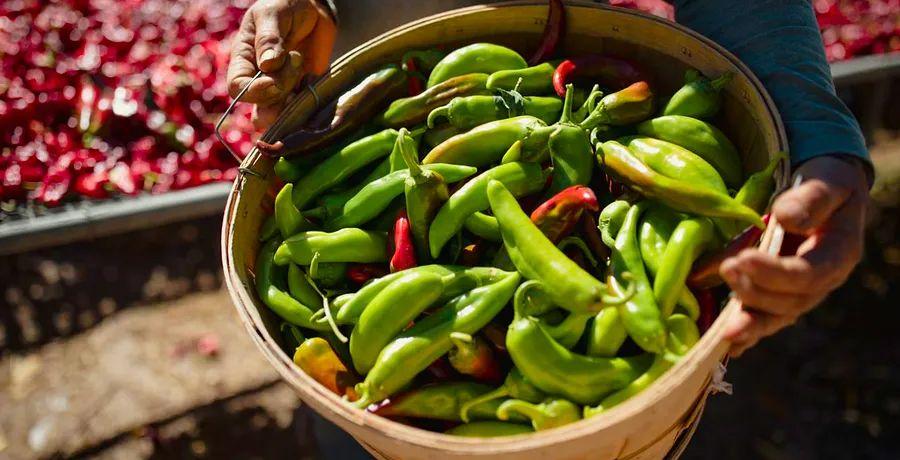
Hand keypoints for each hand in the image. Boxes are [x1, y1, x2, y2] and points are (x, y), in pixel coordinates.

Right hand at [227, 0, 336, 128]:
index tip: (274, 80)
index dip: (254, 90)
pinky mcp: (302, 90)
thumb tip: (267, 65)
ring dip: (293, 104)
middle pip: (260, 104)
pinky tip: (313, 80)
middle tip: (296, 63)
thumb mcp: (273, 14)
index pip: (238, 87)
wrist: (314, 8)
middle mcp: (260, 77)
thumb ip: (269, 38)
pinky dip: (309, 103)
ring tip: (304, 77)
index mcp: (244, 58)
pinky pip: (303, 109)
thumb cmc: (285, 5)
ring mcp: (282, 87)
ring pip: (280, 113)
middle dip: (279, 93)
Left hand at [720, 155, 868, 356]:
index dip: (776, 273)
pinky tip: (726, 344)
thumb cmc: (827, 186)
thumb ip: (811, 200)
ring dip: (748, 322)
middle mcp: (820, 283)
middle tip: (726, 271)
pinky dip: (745, 335)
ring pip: (775, 318)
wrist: (824, 195)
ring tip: (722, 327)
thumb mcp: (827, 183)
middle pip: (789, 302)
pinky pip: (762, 320)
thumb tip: (787, 219)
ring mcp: (799, 294)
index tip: (744, 259)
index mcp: (838, 256)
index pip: (809, 274)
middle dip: (754, 293)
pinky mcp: (778, 296)